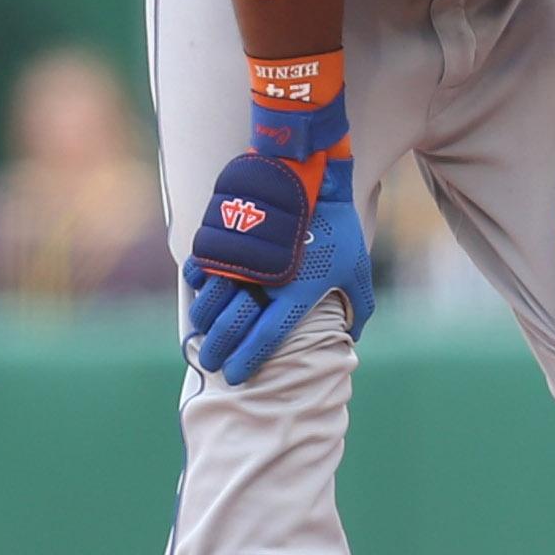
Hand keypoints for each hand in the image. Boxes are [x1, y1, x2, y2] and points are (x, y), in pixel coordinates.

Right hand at [183, 155, 374, 384]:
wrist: (310, 177)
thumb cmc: (337, 226)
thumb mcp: (357, 267)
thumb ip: (359, 304)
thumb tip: (355, 333)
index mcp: (296, 294)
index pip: (266, 339)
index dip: (248, 361)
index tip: (235, 377)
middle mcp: (264, 282)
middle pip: (230, 328)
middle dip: (217, 351)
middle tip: (209, 364)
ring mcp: (241, 260)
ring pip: (208, 302)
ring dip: (202, 322)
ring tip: (201, 335)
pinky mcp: (225, 239)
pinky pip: (200, 268)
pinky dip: (196, 283)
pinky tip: (198, 293)